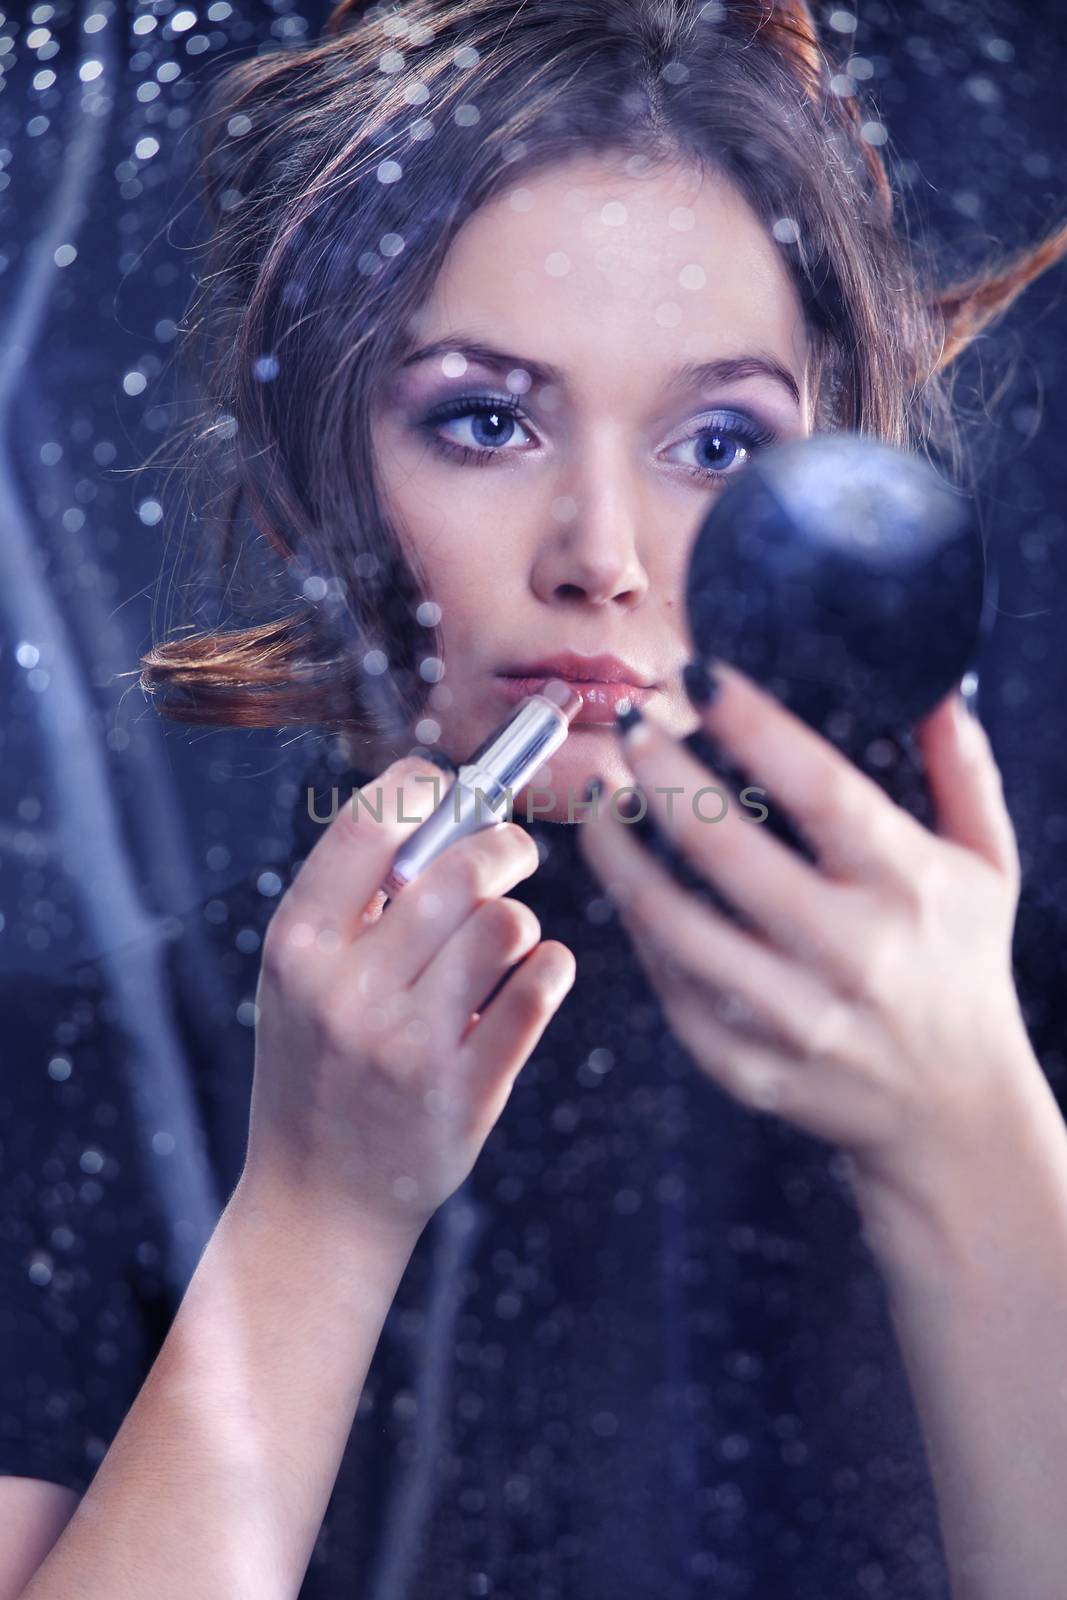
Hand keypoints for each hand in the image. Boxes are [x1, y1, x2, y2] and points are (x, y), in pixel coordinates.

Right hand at [245, 755, 575, 1240]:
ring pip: (505, 924)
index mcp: (297, 947)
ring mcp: (407, 1045)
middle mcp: (346, 991)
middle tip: (513, 856)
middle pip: (458, 869)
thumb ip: (355, 906)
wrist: (319, 1204)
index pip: (367, 824)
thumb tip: (446, 812)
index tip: (451, 791)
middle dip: (502, 847)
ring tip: (507, 941)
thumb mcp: (300, 982)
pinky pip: (538, 989)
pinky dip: (551, 968)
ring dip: (519, 921)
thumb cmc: (318, 1070)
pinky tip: (537, 976)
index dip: (424, 787)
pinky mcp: (465, 1090)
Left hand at [577, 659, 1040, 1209]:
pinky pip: (668, 984)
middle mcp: (851, 955)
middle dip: (661, 774)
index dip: (751, 725)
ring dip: (619, 850)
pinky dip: (635, 924)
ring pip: (672, 923)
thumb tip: (935, 685)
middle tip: (632, 724)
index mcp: (909, 889)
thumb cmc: (962, 967)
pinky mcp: (746, 1067)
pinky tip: (621, 876)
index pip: (820, 790)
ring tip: (601, 797)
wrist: (954, 1114)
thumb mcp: (988, 865)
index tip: (700, 675)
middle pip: (725, 850)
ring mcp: (793, 1019)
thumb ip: (963, 771)